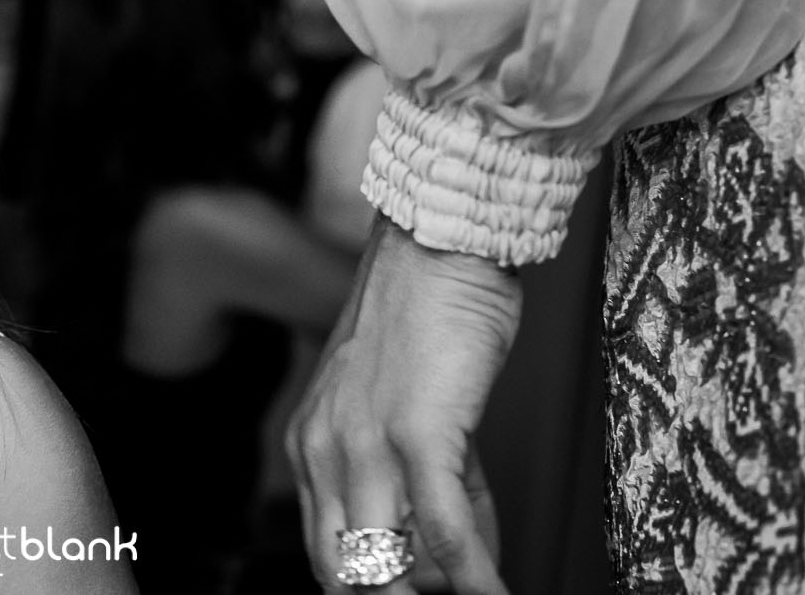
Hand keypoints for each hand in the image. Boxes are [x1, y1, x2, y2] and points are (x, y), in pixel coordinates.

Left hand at [289, 220, 516, 593]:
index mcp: (308, 444)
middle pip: (343, 573)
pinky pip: (446, 534)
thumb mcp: (398, 404)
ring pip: (384, 566)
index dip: (367, 588)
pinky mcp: (417, 436)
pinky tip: (497, 594)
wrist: (438, 245)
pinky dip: (475, 579)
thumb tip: (459, 550)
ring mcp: (364, 445)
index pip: (323, 552)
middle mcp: (322, 451)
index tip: (415, 591)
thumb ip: (417, 477)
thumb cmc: (426, 315)